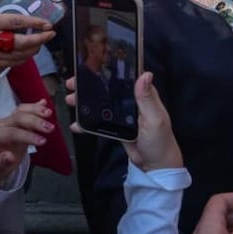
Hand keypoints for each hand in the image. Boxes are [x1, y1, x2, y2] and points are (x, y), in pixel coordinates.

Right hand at [0, 0, 54, 67]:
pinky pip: (10, 64)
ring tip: (40, 43)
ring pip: (19, 56)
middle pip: (22, 42)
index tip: (48, 24)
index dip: (36, 23)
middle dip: (40, 40)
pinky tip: (26, 54)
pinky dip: (21, 59)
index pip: (18, 22)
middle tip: (50, 35)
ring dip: (33, 50)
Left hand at [0, 100, 55, 187]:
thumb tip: (9, 157)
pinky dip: (35, 106)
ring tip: (49, 113)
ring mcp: (9, 121)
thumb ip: (1, 163)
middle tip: (50, 128)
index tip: (42, 141)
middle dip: (35, 121)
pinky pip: (25, 110)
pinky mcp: (17, 120)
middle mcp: (1, 125)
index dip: (28, 136)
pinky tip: (44, 102)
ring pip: (21, 110)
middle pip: (18, 118)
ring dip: (36, 110)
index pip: (12, 132)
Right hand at [64, 72, 182, 171]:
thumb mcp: (155, 118)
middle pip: (108, 89)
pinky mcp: (116, 126)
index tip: (91, 69)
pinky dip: (87, 122)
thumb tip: (145, 75)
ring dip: (86, 101)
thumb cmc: (160, 141)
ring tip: (72, 100)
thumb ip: (147, 98)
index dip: (108, 72)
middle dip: (90, 86)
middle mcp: (132, 102)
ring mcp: (122, 114)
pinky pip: (99, 120)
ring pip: (101, 103)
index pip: (124, 78)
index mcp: (143, 96)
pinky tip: (77, 124)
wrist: (154, 164)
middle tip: (74, 84)